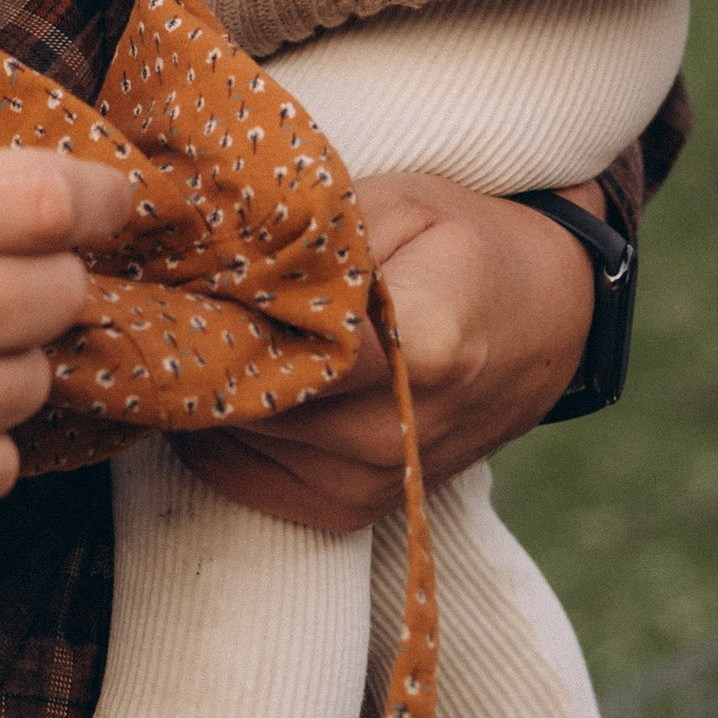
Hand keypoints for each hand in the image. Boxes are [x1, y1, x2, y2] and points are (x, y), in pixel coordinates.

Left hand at [175, 170, 602, 534]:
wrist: (547, 321)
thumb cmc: (466, 246)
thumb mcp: (403, 204)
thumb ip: (318, 235)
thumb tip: (217, 261)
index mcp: (424, 348)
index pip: (291, 351)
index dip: (224, 313)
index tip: (181, 279)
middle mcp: (397, 433)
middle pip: (253, 401)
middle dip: (203, 350)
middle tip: (170, 299)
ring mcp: (377, 484)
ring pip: (238, 442)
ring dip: (209, 391)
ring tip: (204, 332)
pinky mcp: (353, 513)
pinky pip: (246, 479)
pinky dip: (225, 431)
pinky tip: (234, 379)